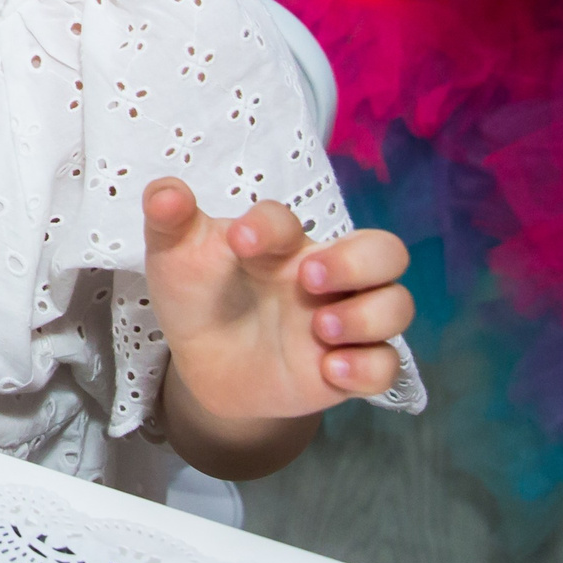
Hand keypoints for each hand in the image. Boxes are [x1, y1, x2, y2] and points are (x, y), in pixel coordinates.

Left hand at [143, 177, 412, 470]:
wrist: (204, 362)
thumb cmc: (198, 295)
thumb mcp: (175, 255)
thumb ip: (167, 217)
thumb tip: (166, 192)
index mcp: (281, 243)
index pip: (292, 220)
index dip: (269, 224)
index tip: (237, 241)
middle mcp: (324, 277)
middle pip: (384, 251)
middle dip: (358, 260)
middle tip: (307, 278)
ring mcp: (341, 321)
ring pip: (397, 305)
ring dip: (368, 315)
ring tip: (319, 328)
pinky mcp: (347, 368)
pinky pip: (386, 366)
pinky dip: (367, 368)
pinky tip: (329, 371)